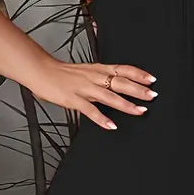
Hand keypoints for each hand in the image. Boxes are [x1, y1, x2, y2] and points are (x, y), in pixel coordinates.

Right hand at [29, 59, 156, 129]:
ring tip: (140, 111)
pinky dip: (101, 118)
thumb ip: (100, 78)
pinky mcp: (73, 99)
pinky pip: (90, 110)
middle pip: (120, 82)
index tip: (152, 79)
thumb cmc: (62, 73)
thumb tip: (116, 84)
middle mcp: (93, 77)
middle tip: (152, 95)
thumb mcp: (86, 71)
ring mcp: (84, 88)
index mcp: (98, 69)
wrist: (41, 71)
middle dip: (138, 89)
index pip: (123, 69)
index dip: (138, 74)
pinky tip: (111, 125)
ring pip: (109, 96)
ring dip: (126, 104)